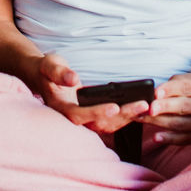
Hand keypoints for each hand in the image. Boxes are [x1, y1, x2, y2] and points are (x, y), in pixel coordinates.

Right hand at [33, 54, 149, 134]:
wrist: (44, 76)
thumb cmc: (47, 69)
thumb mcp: (50, 65)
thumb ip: (60, 72)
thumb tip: (73, 79)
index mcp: (61, 107)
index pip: (79, 115)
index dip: (96, 112)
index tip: (114, 107)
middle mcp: (73, 117)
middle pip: (99, 123)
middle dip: (122, 115)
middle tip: (142, 105)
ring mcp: (84, 118)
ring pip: (108, 124)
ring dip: (127, 117)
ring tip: (146, 105)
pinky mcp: (92, 116)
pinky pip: (110, 120)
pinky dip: (125, 116)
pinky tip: (140, 108)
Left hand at [142, 72, 190, 145]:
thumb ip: (174, 85)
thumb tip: (155, 95)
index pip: (188, 88)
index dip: (170, 90)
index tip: (154, 93)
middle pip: (185, 107)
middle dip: (164, 108)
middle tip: (147, 108)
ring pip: (182, 124)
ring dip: (160, 123)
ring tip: (143, 119)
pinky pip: (185, 139)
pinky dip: (169, 139)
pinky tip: (156, 137)